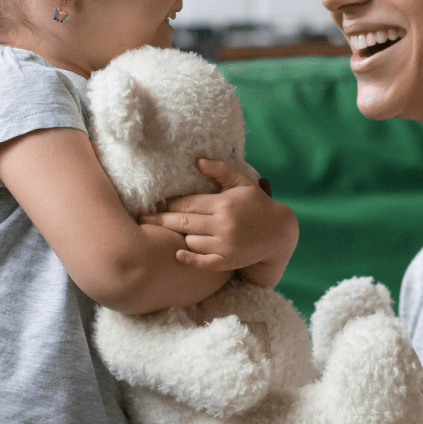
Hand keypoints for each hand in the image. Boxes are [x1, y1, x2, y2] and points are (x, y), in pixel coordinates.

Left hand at [138, 159, 297, 286]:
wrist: (278, 233)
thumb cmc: (257, 204)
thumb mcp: (243, 182)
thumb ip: (221, 170)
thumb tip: (197, 161)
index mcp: (224, 203)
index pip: (188, 203)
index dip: (170, 203)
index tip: (157, 202)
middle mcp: (223, 224)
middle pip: (183, 222)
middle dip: (161, 219)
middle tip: (143, 217)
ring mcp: (225, 245)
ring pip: (190, 240)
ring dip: (180, 235)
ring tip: (168, 231)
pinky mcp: (227, 261)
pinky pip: (202, 261)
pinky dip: (188, 258)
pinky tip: (177, 253)